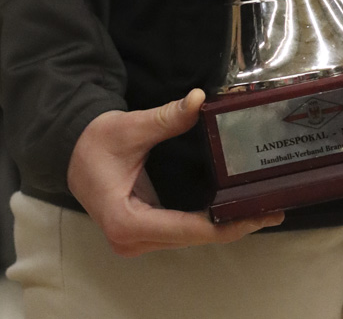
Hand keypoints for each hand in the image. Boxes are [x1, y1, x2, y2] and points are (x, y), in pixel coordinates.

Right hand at [67, 89, 283, 256]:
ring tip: (261, 212)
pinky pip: (183, 232)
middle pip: (193, 239)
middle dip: (233, 226)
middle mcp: (131, 240)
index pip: (186, 230)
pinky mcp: (144, 234)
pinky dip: (209, 224)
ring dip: (225, 227)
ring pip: (191, 239)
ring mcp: (137, 241)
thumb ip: (166, 118)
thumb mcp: (130, 127)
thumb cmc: (95, 142)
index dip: (223, 225)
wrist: (70, 151)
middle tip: (271, 211)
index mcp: (126, 221)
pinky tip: (236, 212)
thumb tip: (198, 101)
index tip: (254, 215)